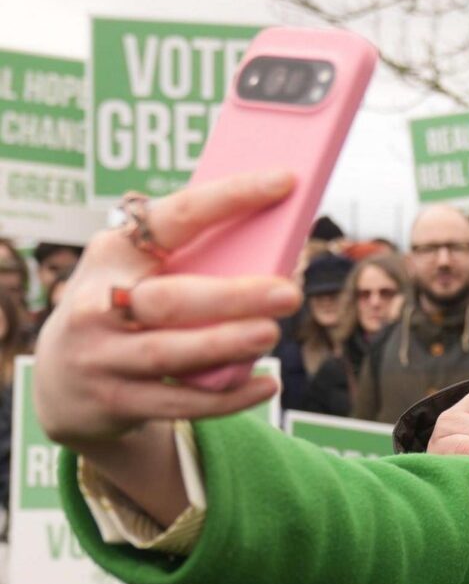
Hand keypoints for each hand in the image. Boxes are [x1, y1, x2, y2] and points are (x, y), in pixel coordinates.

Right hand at [34, 170, 302, 458]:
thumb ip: (193, 261)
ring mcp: (102, 355)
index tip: (284, 181)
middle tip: (289, 293)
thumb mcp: (139, 273)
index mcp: (115, 252)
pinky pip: (178, 402)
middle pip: (170, 299)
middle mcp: (98, 302)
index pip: (176, 217)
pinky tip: (269, 384)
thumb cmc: (128, 309)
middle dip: (232, 296)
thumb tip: (282, 248)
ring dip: (225, 344)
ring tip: (271, 334)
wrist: (65, 384)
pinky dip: (227, 398)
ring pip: (169, 353)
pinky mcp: (114, 400)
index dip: (230, 197)